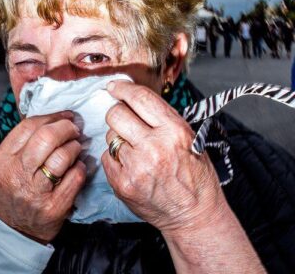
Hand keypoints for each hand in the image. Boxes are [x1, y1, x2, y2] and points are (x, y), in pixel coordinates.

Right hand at [0, 111, 85, 242]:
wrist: (9, 232)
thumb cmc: (9, 192)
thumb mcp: (3, 165)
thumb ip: (21, 143)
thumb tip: (51, 119)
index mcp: (0, 160)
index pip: (28, 127)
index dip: (51, 117)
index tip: (64, 115)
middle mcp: (15, 175)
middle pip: (46, 138)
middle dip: (66, 128)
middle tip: (74, 129)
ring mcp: (34, 193)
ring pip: (62, 156)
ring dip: (74, 147)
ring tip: (76, 147)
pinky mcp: (53, 207)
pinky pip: (75, 177)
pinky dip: (80, 167)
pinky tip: (78, 166)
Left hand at [102, 80, 225, 235]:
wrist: (194, 215)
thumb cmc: (195, 176)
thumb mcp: (189, 138)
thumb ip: (162, 118)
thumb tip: (133, 99)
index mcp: (174, 131)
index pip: (140, 98)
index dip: (123, 88)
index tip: (114, 86)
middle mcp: (154, 147)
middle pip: (116, 114)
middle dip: (117, 113)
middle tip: (124, 120)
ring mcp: (136, 167)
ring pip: (110, 136)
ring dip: (118, 138)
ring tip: (134, 149)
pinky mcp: (122, 184)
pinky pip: (106, 157)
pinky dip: (114, 158)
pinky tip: (129, 165)